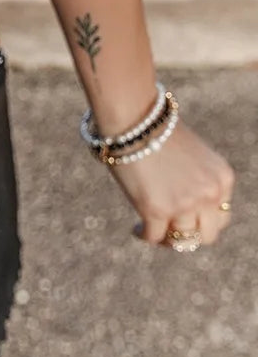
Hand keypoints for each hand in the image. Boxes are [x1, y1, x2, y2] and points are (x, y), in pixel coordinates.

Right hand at [109, 120, 234, 248]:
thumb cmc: (157, 129)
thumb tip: (186, 210)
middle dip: (189, 235)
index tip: (186, 220)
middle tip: (171, 230)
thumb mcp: (192, 156)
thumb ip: (197, 181)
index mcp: (222, 179)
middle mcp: (208, 194)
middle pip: (206, 235)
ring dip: (165, 237)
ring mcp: (184, 204)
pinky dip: (144, 235)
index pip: (221, 217)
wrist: (133, 117)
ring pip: (180, 240)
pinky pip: (153, 236)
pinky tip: (136, 229)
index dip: (202, 221)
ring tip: (149, 228)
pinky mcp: (157, 209)